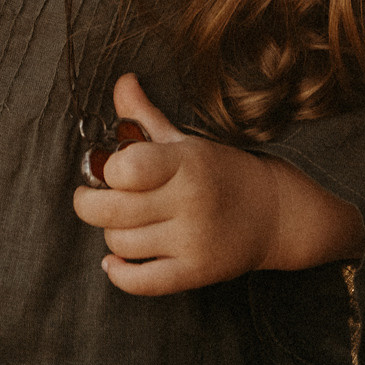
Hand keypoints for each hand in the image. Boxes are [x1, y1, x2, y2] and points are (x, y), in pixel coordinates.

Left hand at [70, 73, 364, 296]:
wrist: (275, 212)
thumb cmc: (220, 171)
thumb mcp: (186, 140)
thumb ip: (146, 115)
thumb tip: (122, 81)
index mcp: (185, 162)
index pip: (126, 168)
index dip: (107, 169)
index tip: (109, 169)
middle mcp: (189, 202)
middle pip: (111, 211)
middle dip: (88, 203)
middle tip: (92, 197)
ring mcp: (193, 240)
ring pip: (120, 243)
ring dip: (110, 233)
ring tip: (122, 222)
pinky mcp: (196, 273)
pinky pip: (141, 282)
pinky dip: (119, 274)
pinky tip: (116, 260)